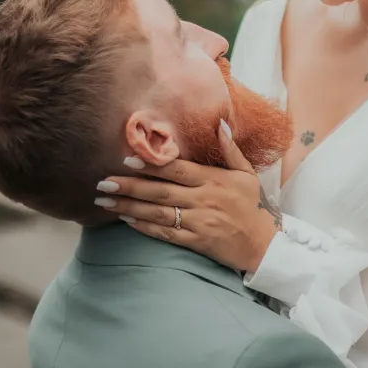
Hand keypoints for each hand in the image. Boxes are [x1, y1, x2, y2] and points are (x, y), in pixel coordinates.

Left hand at [95, 123, 281, 273]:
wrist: (263, 244)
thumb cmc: (252, 206)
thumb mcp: (247, 174)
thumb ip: (230, 150)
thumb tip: (220, 123)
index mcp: (213, 180)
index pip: (177, 169)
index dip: (151, 164)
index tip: (127, 159)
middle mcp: (204, 200)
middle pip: (161, 191)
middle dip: (130, 186)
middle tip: (104, 183)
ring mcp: (199, 222)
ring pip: (158, 213)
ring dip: (129, 207)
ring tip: (105, 202)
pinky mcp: (197, 242)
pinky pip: (166, 234)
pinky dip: (145, 227)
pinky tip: (126, 220)